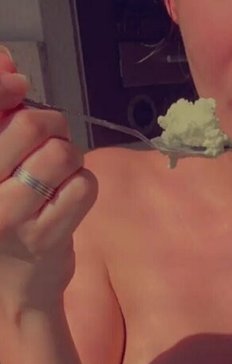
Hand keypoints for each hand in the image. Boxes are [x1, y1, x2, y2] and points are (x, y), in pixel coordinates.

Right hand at [0, 50, 97, 310]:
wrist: (14, 293)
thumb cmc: (3, 220)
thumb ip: (0, 117)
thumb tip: (7, 61)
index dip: (5, 86)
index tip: (20, 87)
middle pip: (29, 126)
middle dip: (52, 125)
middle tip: (52, 141)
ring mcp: (9, 215)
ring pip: (60, 155)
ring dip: (70, 159)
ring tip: (59, 176)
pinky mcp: (45, 236)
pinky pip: (82, 186)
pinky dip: (83, 187)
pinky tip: (69, 201)